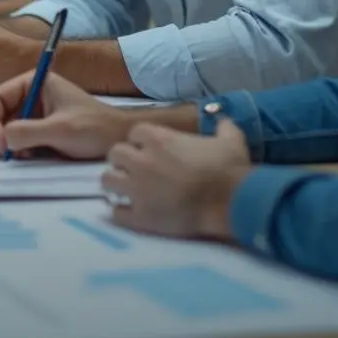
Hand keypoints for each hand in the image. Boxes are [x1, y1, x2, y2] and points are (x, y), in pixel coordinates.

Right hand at [0, 72, 131, 159]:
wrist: (121, 140)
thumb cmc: (95, 128)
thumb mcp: (60, 130)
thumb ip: (28, 132)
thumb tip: (2, 140)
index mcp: (34, 82)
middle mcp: (31, 95)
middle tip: (4, 156)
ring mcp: (36, 114)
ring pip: (6, 129)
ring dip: (8, 144)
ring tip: (21, 156)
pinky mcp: (41, 131)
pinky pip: (19, 139)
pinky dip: (18, 150)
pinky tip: (29, 156)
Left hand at [101, 120, 250, 241]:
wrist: (230, 203)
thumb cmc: (229, 169)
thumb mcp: (230, 140)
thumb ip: (222, 127)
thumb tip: (222, 121)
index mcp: (159, 140)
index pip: (135, 132)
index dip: (141, 140)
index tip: (149, 147)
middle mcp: (141, 161)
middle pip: (114, 153)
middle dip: (123, 160)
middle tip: (135, 168)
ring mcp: (137, 189)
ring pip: (107, 181)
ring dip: (116, 183)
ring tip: (126, 189)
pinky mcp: (140, 216)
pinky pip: (116, 213)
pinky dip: (121, 212)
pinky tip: (130, 213)